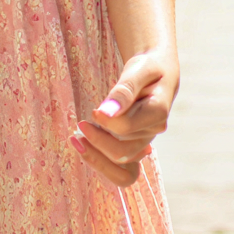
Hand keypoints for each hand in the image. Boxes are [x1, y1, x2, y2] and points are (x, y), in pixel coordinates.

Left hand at [71, 48, 177, 186]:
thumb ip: (125, 90)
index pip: (127, 128)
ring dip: (95, 154)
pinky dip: (100, 159)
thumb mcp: (138, 69)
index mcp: (158, 112)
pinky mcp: (135, 144)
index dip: (106, 123)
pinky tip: (83, 146)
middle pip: (122, 151)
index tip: (94, 111)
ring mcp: (145, 140)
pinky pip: (119, 166)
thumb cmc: (147, 67)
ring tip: (76, 139)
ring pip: (120, 163)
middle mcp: (153, 131)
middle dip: (97, 142)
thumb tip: (106, 112)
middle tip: (80, 125)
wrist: (156, 72)